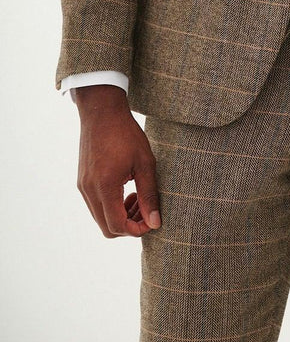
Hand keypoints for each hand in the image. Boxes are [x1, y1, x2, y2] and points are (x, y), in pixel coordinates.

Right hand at [75, 84, 160, 238]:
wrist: (102, 111)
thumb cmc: (126, 133)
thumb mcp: (145, 162)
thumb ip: (149, 195)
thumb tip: (155, 223)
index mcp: (105, 186)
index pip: (117, 226)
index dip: (137, 230)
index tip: (152, 220)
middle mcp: (89, 190)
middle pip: (107, 228)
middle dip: (129, 225)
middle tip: (146, 209)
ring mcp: (83, 186)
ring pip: (100, 218)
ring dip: (120, 216)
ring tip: (138, 197)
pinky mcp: (82, 181)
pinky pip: (95, 205)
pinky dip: (111, 206)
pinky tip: (126, 190)